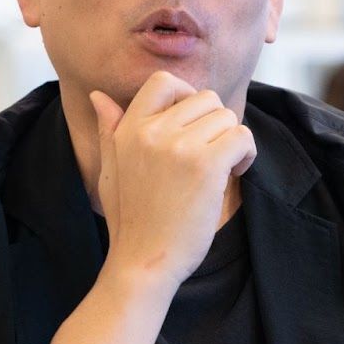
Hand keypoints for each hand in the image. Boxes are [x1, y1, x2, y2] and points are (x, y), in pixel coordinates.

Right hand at [90, 71, 255, 286]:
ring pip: (227, 117)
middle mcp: (152, 132)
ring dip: (231, 141)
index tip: (192, 124)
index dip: (186, 95)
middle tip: (209, 155)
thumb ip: (109, 130)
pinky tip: (234, 174)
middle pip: (205, 98)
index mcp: (129, 129)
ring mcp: (179, 147)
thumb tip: (98, 97)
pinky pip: (241, 136)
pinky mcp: (206, 165)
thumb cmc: (130, 220)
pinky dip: (246, 154)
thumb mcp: (111, 170)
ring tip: (220, 169)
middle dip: (214, 124)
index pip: (163, 81)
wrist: (143, 262)